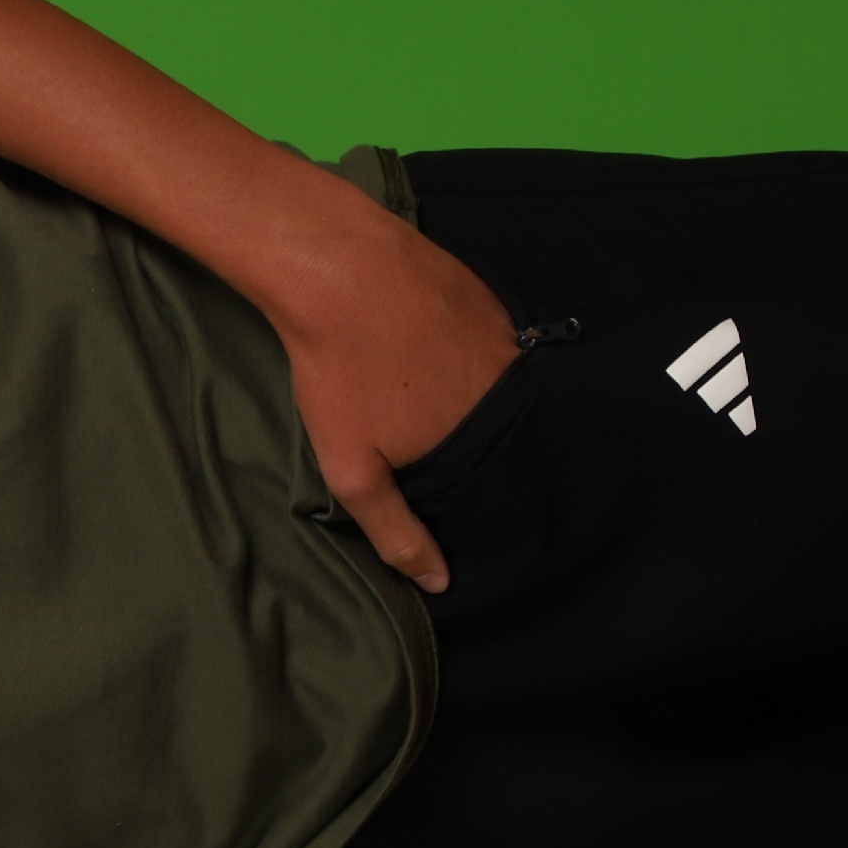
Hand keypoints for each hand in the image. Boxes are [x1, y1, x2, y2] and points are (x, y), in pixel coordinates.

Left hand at [263, 211, 518, 593]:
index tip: (434, 478)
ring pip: (489, 382)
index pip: (498, 481)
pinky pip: (482, 339)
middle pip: (497, 431)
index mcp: (485, 436)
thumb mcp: (354, 467)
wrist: (338, 265)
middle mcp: (510, 390)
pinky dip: (456, 347)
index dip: (469, 488)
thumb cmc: (340, 369)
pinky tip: (417, 342)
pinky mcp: (485, 298)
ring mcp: (503, 337)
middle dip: (463, 436)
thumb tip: (438, 582)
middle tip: (414, 423)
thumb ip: (396, 529)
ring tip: (412, 384)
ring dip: (460, 390)